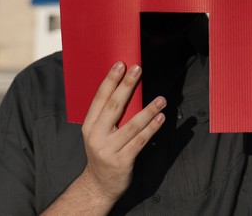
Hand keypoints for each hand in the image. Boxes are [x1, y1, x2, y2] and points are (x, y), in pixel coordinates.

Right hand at [79, 62, 165, 204]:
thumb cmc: (103, 153)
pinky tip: (161, 118)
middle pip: (114, 106)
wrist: (98, 186)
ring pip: (131, 125)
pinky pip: (140, 141)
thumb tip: (127, 88)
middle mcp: (96, 136)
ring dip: (148, 110)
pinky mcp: (122, 161)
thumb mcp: (98, 133)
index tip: (120, 64)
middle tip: (138, 69)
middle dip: (126, 86)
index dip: (110, 81)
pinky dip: (152, 128)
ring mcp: (109, 150)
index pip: (100, 99)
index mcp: (89, 126)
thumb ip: (108, 115)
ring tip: (161, 99)